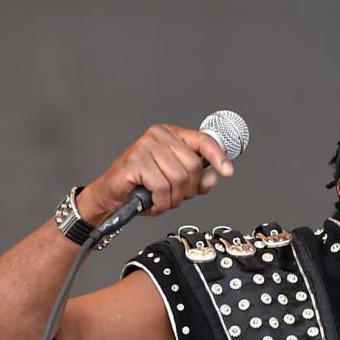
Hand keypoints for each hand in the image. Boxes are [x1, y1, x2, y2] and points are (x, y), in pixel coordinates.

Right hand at [77, 124, 234, 221]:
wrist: (111, 196)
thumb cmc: (142, 186)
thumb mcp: (176, 182)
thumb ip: (197, 179)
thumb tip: (213, 178)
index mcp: (171, 135)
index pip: (203, 140)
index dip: (218, 156)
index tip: (228, 172)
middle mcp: (159, 136)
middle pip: (194, 166)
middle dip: (188, 189)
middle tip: (174, 197)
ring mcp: (146, 147)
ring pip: (179, 179)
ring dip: (173, 199)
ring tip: (161, 200)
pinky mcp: (135, 162)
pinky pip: (162, 188)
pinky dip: (160, 203)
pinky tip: (152, 203)